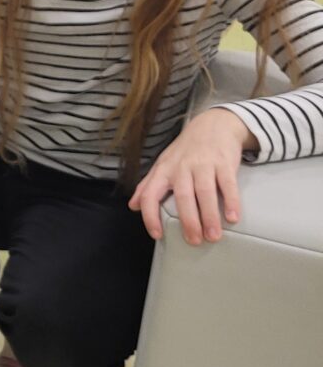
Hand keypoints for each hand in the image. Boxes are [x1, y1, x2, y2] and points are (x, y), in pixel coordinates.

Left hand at [129, 109, 251, 244]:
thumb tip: (133, 206)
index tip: (157, 234)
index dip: (150, 216)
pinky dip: (231, 202)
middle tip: (194, 241)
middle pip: (182, 196)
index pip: (151, 194)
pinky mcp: (224, 162)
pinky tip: (232, 218)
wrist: (213, 125)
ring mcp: (203, 164)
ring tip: (213, 236)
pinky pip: (227, 184)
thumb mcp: (163, 165)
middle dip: (188, 221)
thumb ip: (148, 186)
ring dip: (210, 216)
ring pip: (205, 192)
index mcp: (163, 170)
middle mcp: (182, 167)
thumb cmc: (185, 150)